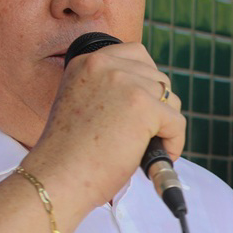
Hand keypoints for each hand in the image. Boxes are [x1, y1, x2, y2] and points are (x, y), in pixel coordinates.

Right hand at [26, 41, 184, 212]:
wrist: (57, 178)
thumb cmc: (68, 154)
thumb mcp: (82, 104)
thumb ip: (109, 91)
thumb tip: (151, 95)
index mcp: (86, 62)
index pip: (136, 54)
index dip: (146, 81)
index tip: (143, 105)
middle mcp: (104, 65)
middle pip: (157, 78)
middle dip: (157, 107)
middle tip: (144, 134)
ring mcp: (125, 83)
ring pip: (170, 99)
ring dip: (165, 125)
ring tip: (145, 147)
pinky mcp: (143, 106)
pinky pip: (176, 122)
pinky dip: (174, 142)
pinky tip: (159, 156)